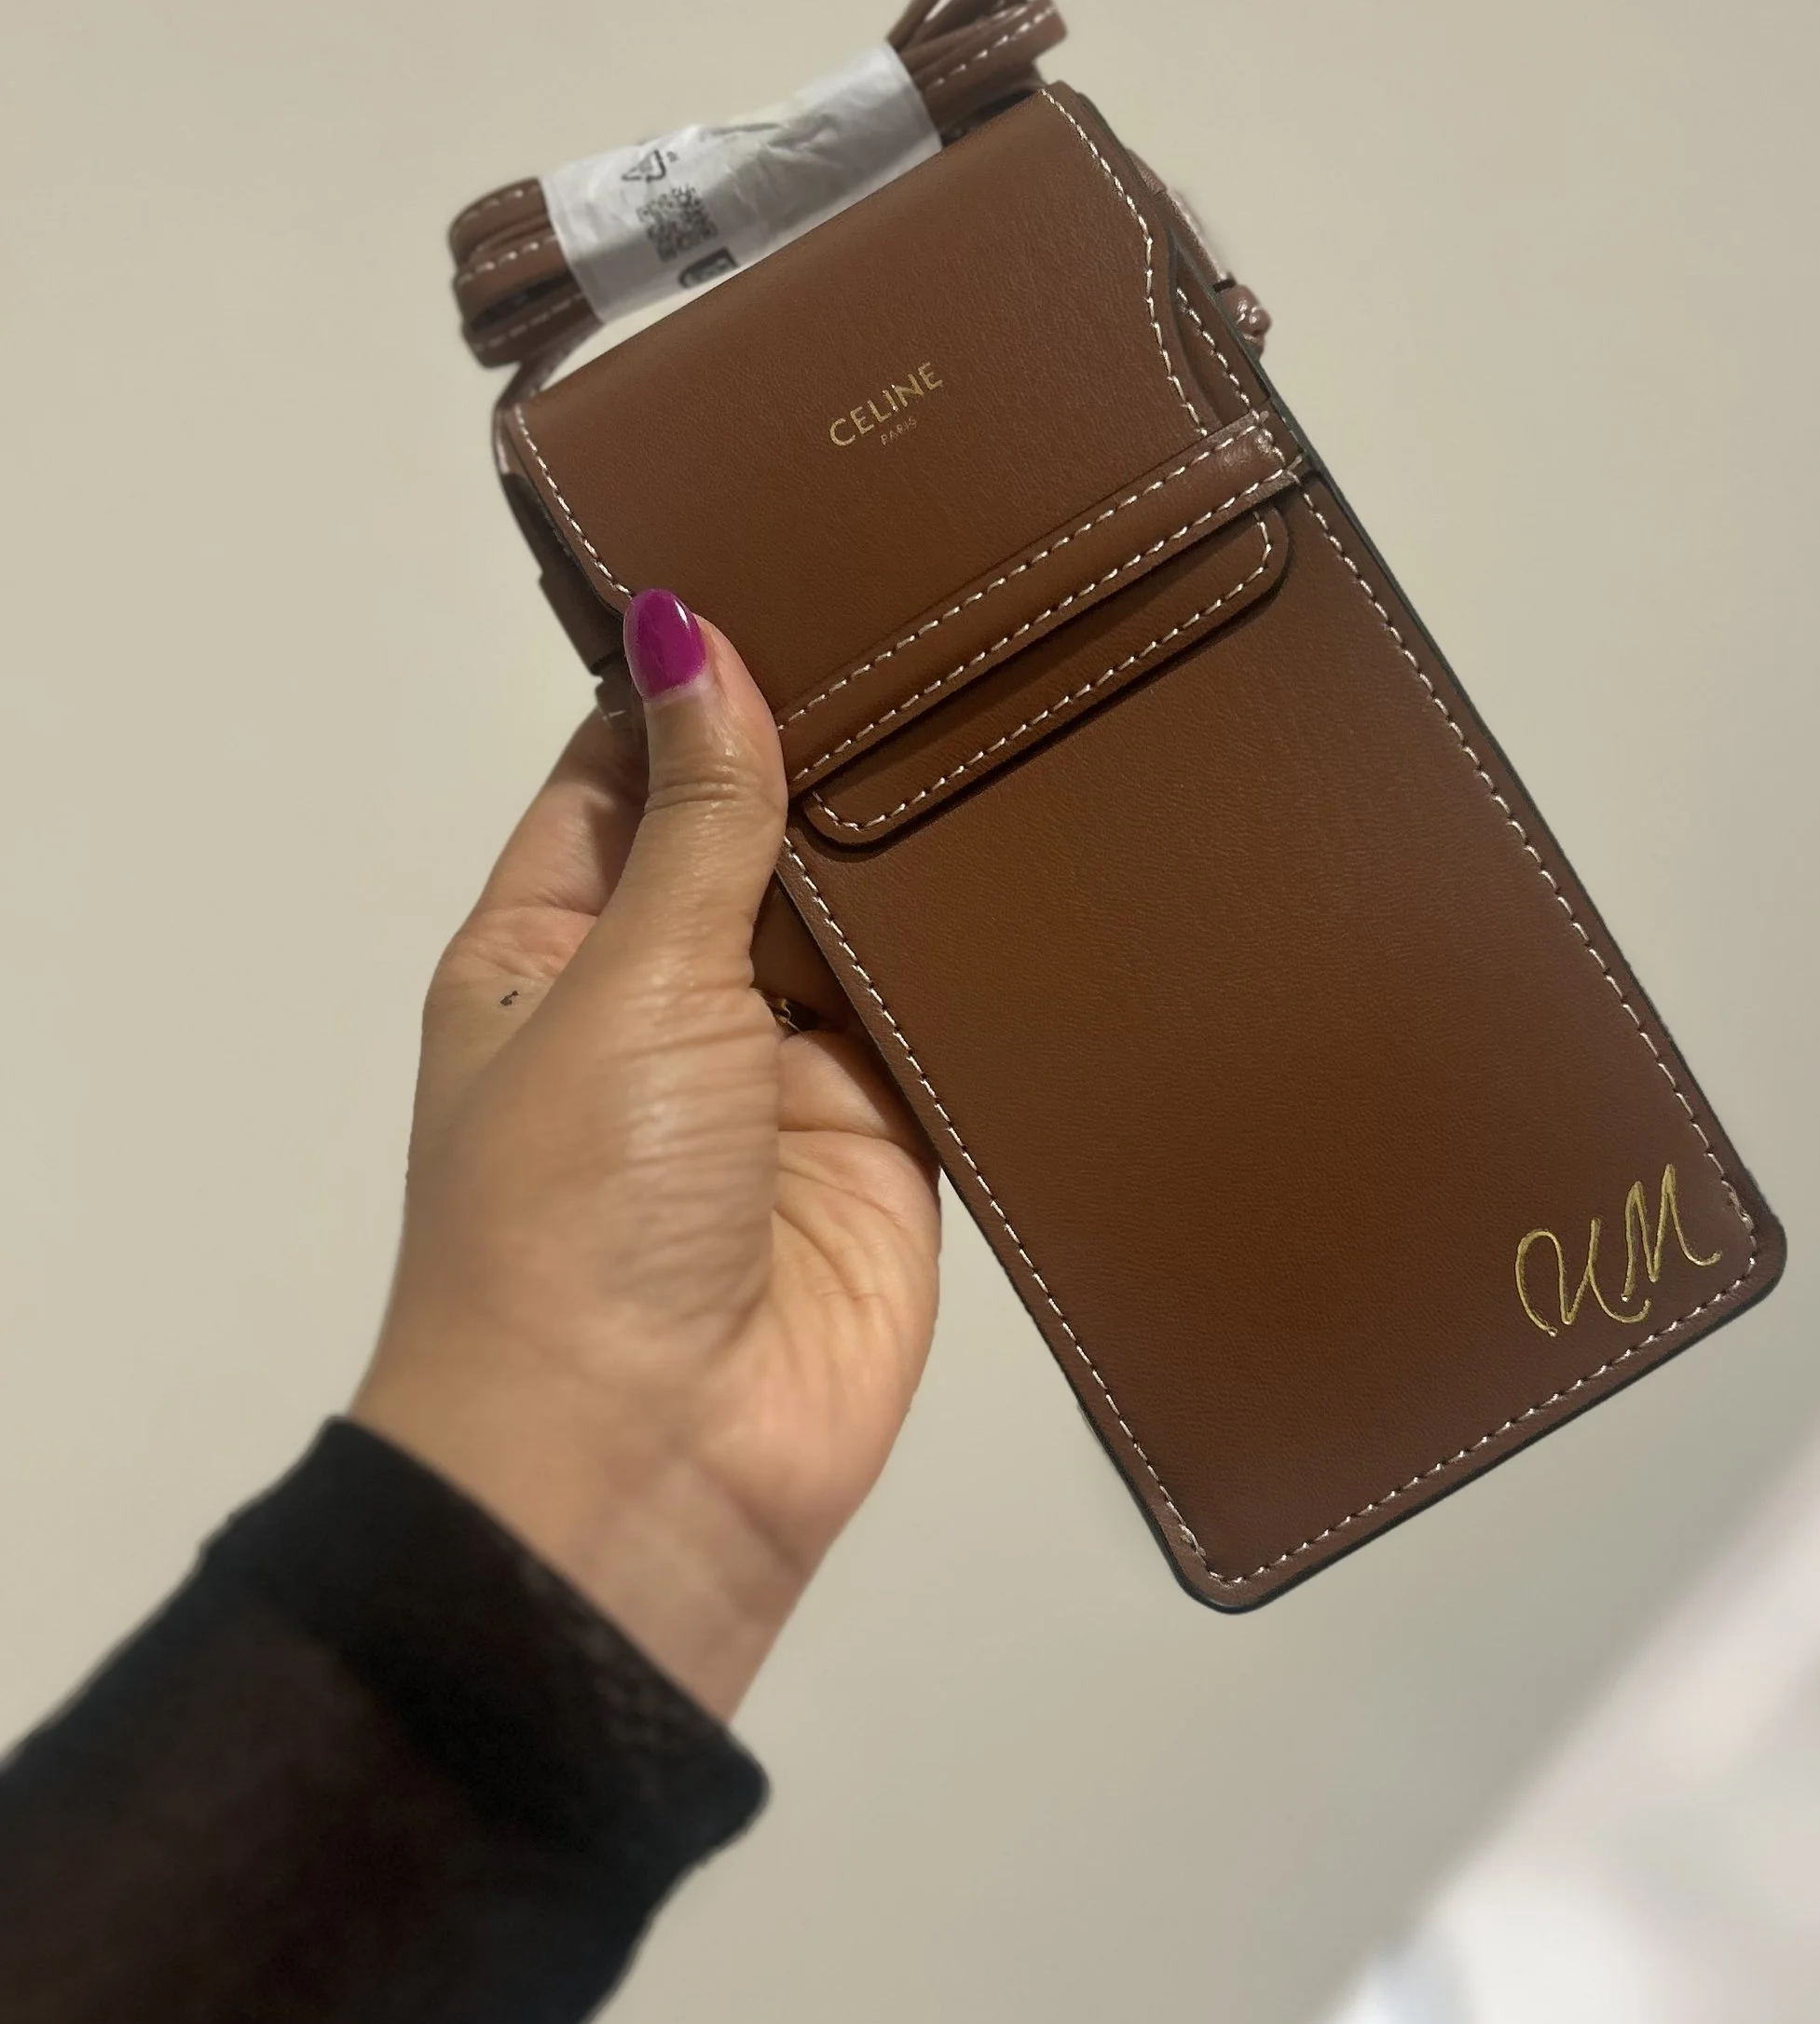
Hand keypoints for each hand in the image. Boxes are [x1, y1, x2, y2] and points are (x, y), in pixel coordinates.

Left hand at [351, 594, 939, 1718]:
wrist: (644, 1468)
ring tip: (1024, 697)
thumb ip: (696, 816)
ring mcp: (786, 1079)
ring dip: (921, 855)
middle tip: (954, 610)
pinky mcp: (893, 1152)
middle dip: (839, 753)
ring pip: (870, 927)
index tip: (800, 555)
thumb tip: (687, 632)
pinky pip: (952, 1031)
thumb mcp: (620, 980)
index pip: (630, 767)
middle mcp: (667, 1001)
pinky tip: (1065, 855)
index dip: (702, 672)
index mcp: (551, 946)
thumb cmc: (567, 1228)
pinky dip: (994, 968)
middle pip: (765, 836)